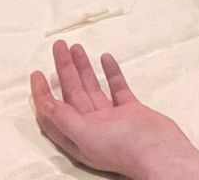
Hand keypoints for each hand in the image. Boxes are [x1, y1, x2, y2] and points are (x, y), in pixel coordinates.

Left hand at [29, 42, 195, 177]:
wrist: (161, 152)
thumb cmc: (123, 148)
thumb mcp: (88, 135)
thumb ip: (66, 119)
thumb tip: (45, 105)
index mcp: (77, 136)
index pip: (53, 112)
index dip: (43, 93)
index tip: (37, 73)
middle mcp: (92, 126)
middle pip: (72, 94)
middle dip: (64, 69)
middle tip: (59, 46)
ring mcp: (112, 117)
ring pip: (93, 87)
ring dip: (83, 68)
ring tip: (76, 47)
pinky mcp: (131, 110)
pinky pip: (117, 87)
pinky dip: (111, 72)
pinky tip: (105, 58)